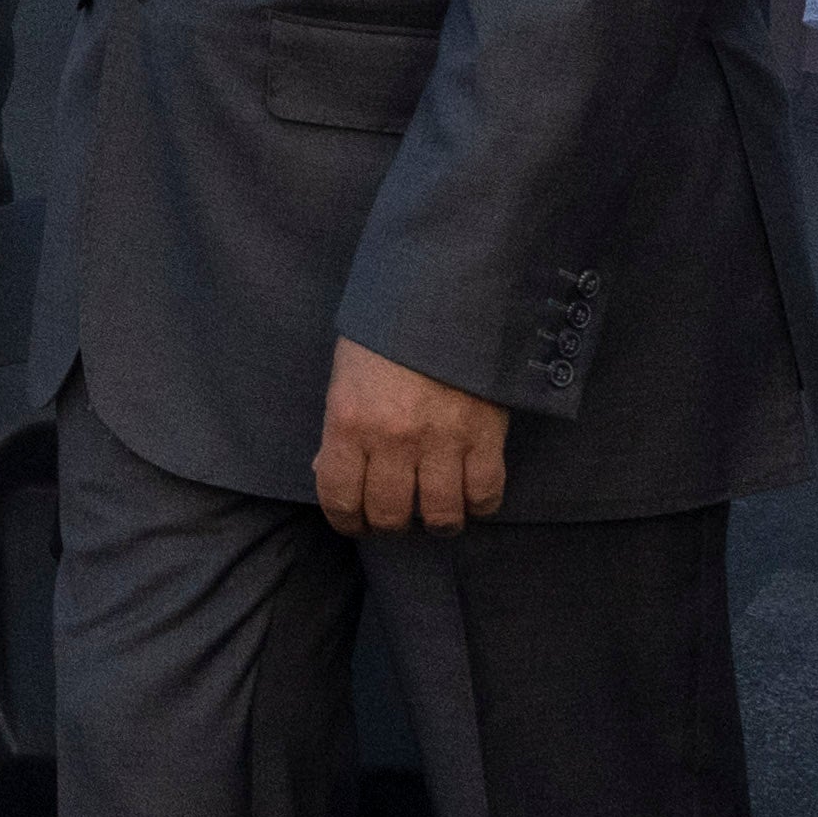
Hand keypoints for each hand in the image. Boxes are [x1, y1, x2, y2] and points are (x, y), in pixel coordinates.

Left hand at [310, 337, 508, 533]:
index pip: (340, 498)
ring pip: (440, 515)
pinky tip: (469, 496)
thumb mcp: (345, 376)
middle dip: (390, 524)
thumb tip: (331, 474)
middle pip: (390, 515)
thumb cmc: (386, 332)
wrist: (443, 292)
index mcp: (349, 422)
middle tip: (396, 515)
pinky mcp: (486, 436)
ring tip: (435, 511)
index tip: (355, 523)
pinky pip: (485, 494)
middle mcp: (393, 440)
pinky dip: (478, 505)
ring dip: (436, 521)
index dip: (346, 521)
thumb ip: (340, 428)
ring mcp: (442, 441)